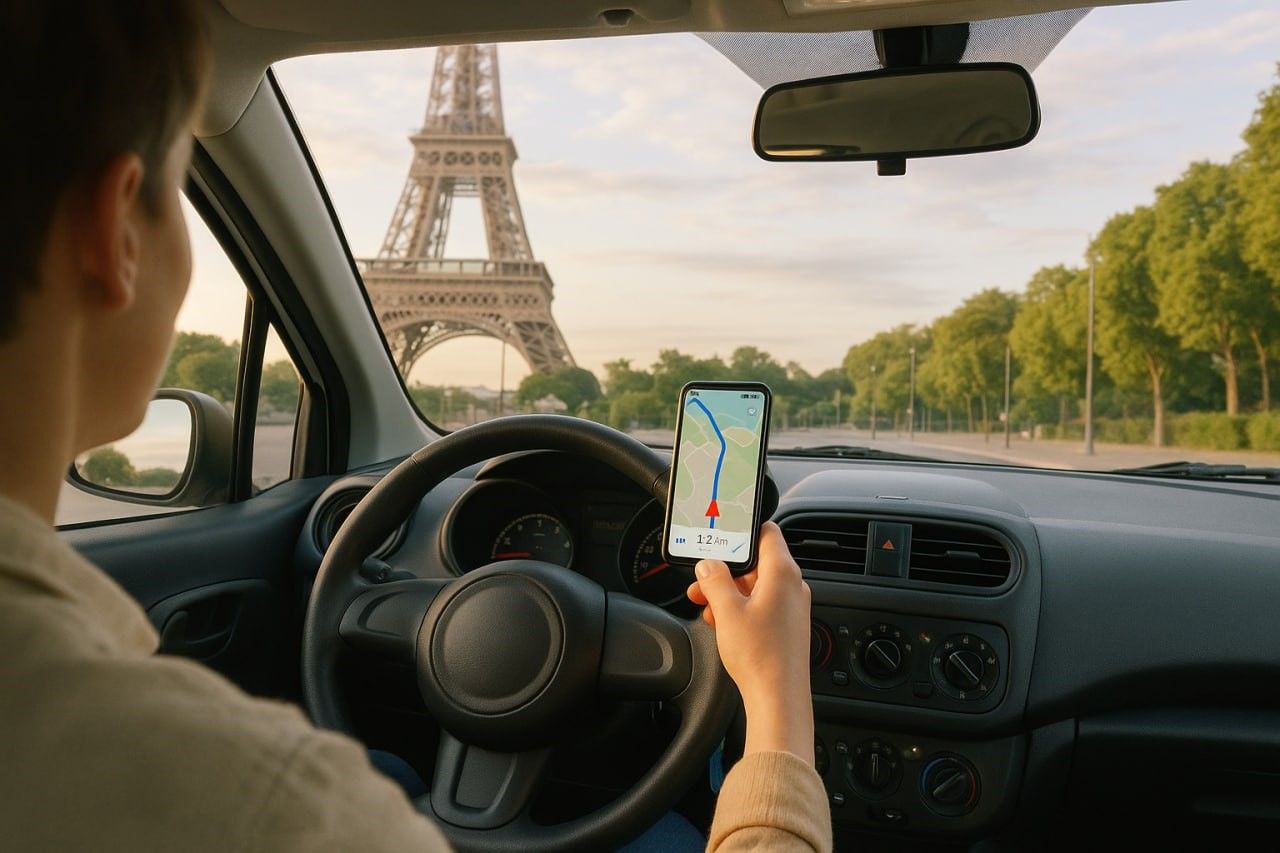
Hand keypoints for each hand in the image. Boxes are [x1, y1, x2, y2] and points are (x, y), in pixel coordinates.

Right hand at [687, 521, 814, 763]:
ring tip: (705, 605)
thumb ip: (714, 580)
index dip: (742, 530)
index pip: (767, 532)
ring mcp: (791, 607)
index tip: (720, 536)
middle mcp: (792, 586)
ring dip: (728, 591)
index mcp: (782, 573)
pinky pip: (761, 605)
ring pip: (756, 586)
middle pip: (756, 562)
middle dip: (725, 570)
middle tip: (701, 581)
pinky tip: (720, 622)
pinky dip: (740, 608)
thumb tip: (708, 564)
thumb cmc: (761, 656)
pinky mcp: (786, 626)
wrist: (779, 698)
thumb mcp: (727, 611)